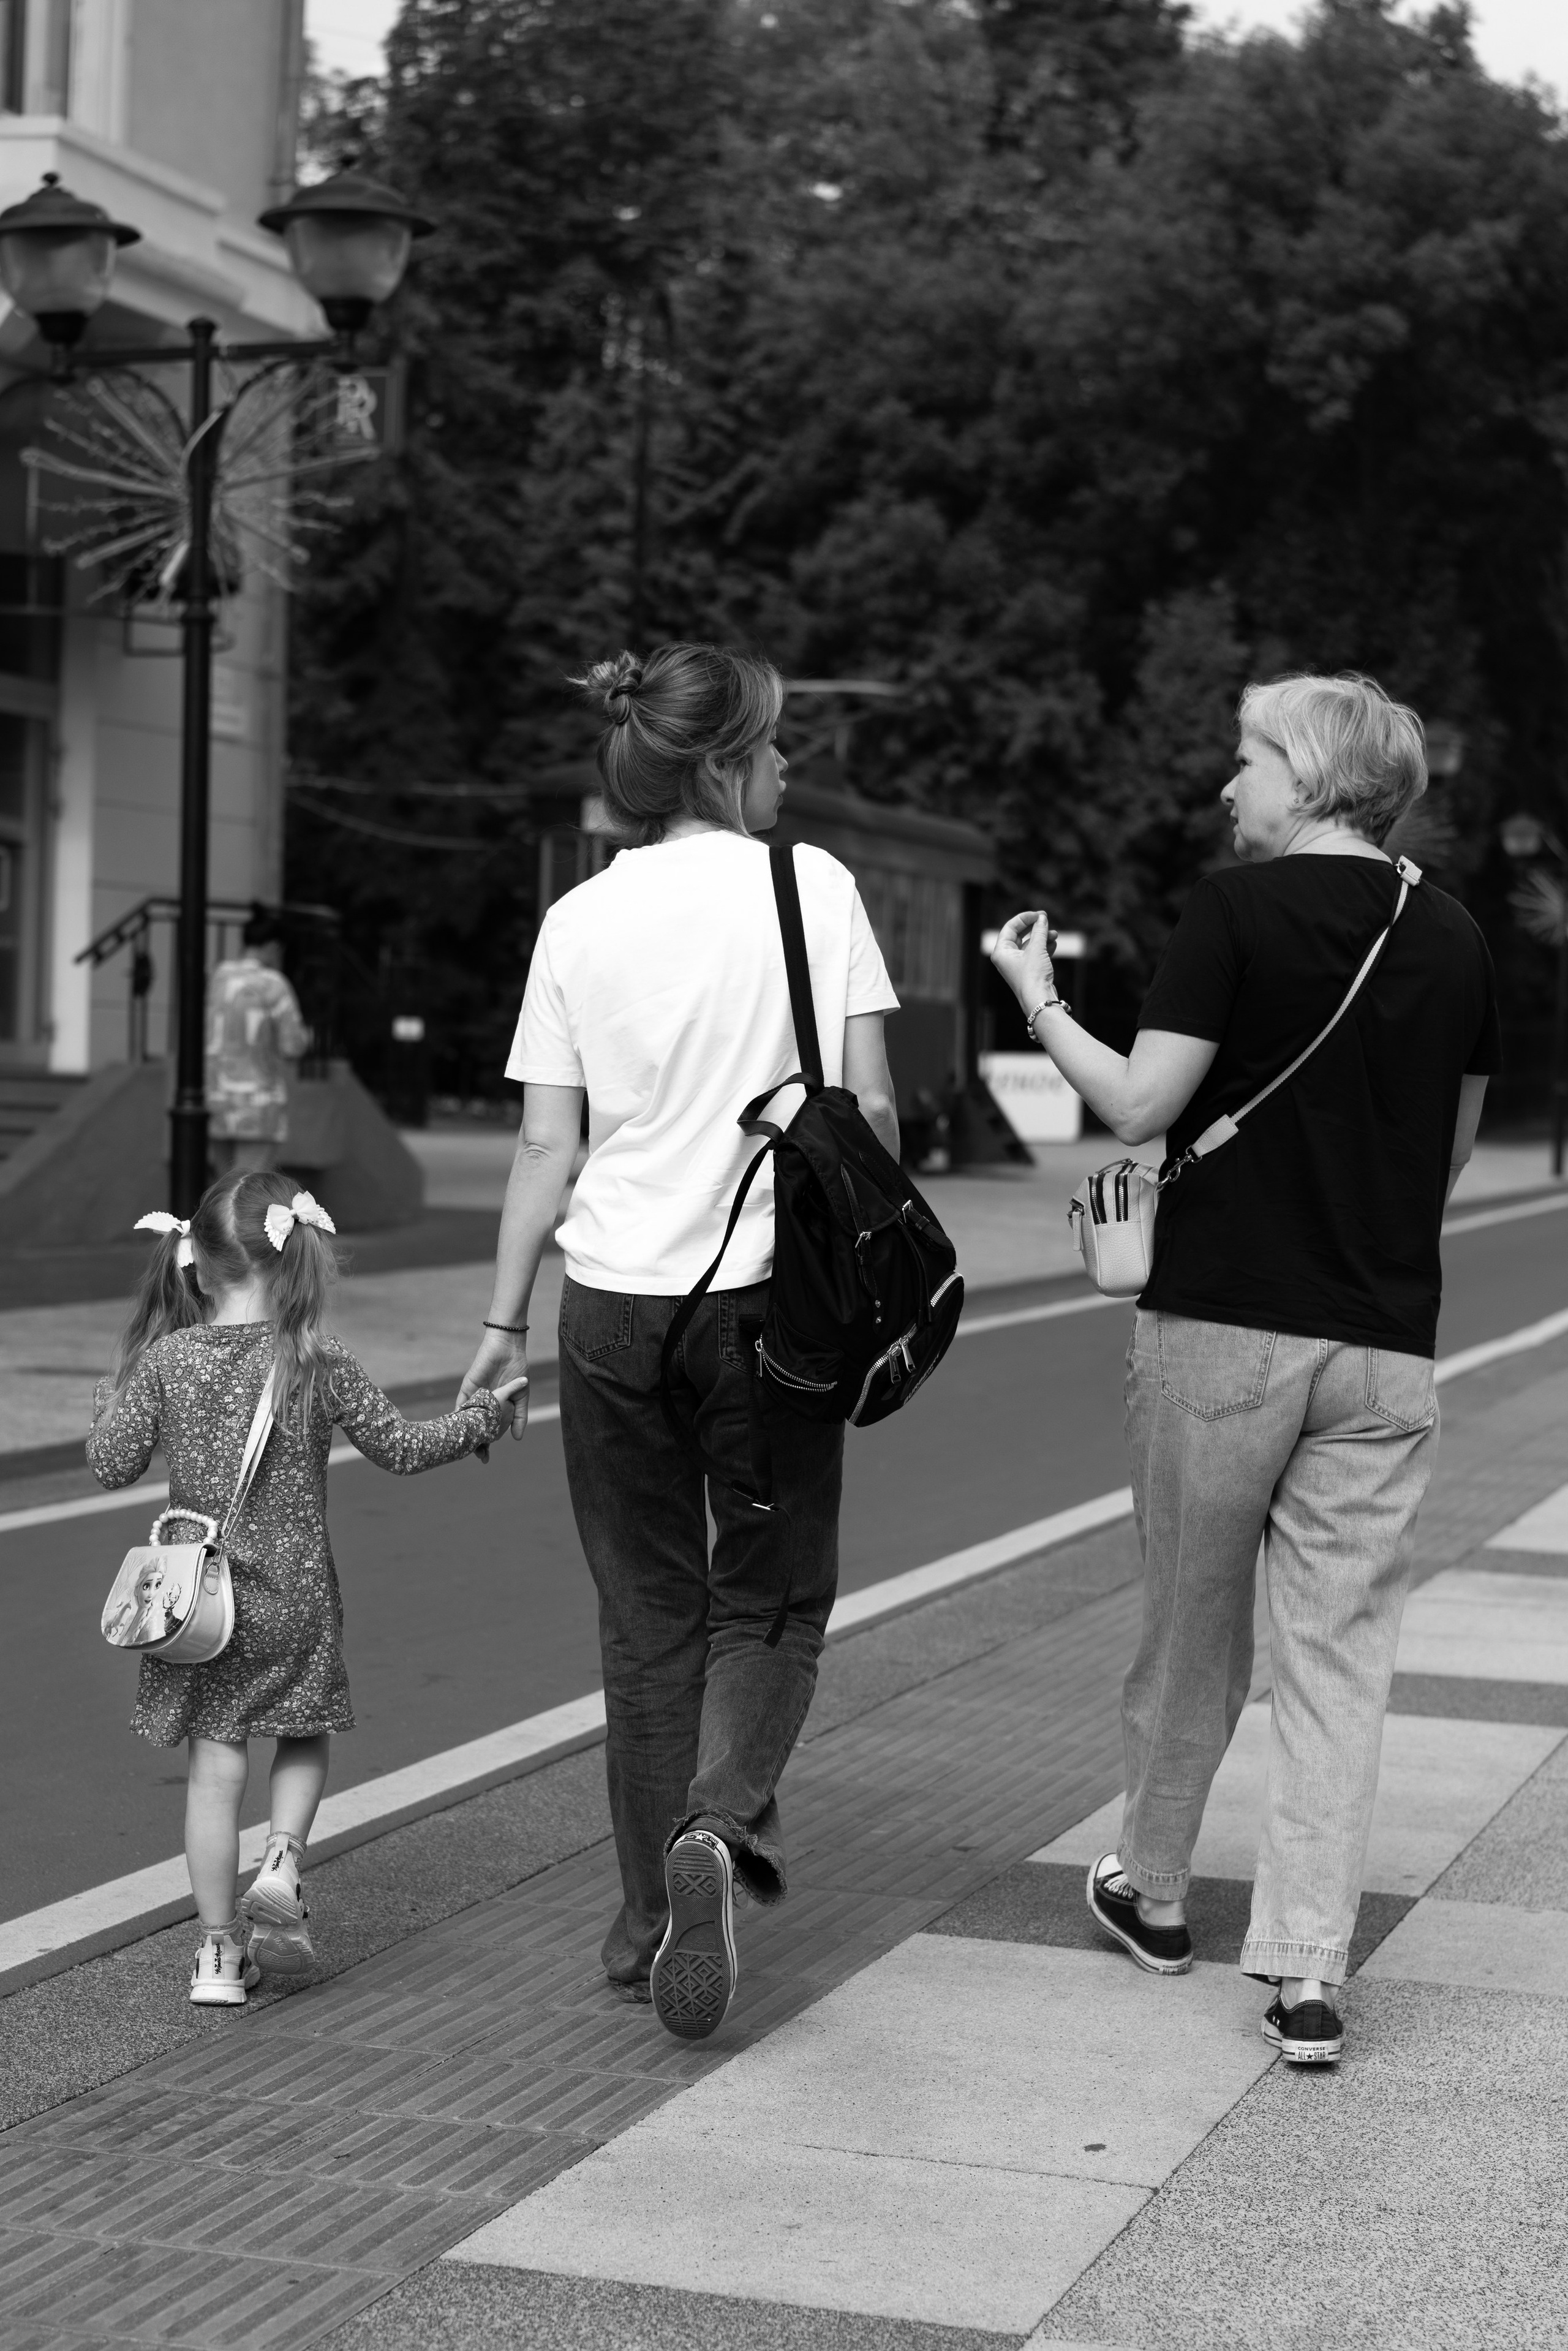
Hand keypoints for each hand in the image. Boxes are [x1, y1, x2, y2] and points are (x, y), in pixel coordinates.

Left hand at [461, 1330, 528, 1460]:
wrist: (509, 1348)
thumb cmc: (517, 1369)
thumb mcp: (521, 1397)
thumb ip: (519, 1417)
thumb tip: (518, 1439)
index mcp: (493, 1408)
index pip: (486, 1430)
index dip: (485, 1444)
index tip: (485, 1458)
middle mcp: (481, 1404)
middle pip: (473, 1428)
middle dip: (473, 1444)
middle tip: (477, 1457)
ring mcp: (473, 1396)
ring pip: (465, 1419)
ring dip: (464, 1434)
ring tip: (464, 1450)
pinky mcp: (468, 1387)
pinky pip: (461, 1404)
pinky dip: (459, 1416)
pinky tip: (458, 1429)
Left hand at [990, 910, 1056, 1014]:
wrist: (1039, 1000)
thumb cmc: (1033, 976)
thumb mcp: (1036, 949)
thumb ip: (1039, 931)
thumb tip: (1042, 918)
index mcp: (1001, 952)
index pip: (1010, 928)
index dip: (1024, 918)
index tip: (1038, 915)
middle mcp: (1006, 958)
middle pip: (1019, 935)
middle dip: (1034, 928)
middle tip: (1045, 920)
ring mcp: (1017, 965)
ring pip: (1029, 945)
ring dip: (1042, 938)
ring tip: (1054, 934)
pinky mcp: (1028, 971)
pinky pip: (1035, 954)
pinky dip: (1044, 948)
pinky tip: (1053, 944)